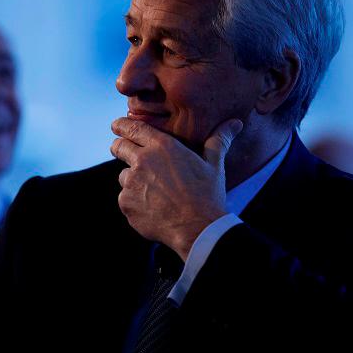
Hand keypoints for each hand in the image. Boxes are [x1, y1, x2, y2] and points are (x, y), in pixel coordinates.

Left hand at [110, 117, 242, 260]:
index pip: (131, 127)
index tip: (117, 126)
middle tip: (127, 154)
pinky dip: (135, 202)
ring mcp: (131, 184)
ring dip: (133, 181)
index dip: (121, 125)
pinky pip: (126, 199)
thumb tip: (236, 123)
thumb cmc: (207, 195)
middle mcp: (142, 161)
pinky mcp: (126, 204)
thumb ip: (218, 140)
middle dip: (120, 148)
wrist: (198, 229)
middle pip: (118, 147)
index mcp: (162, 146)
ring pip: (123, 176)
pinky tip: (153, 208)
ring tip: (154, 192)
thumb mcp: (214, 165)